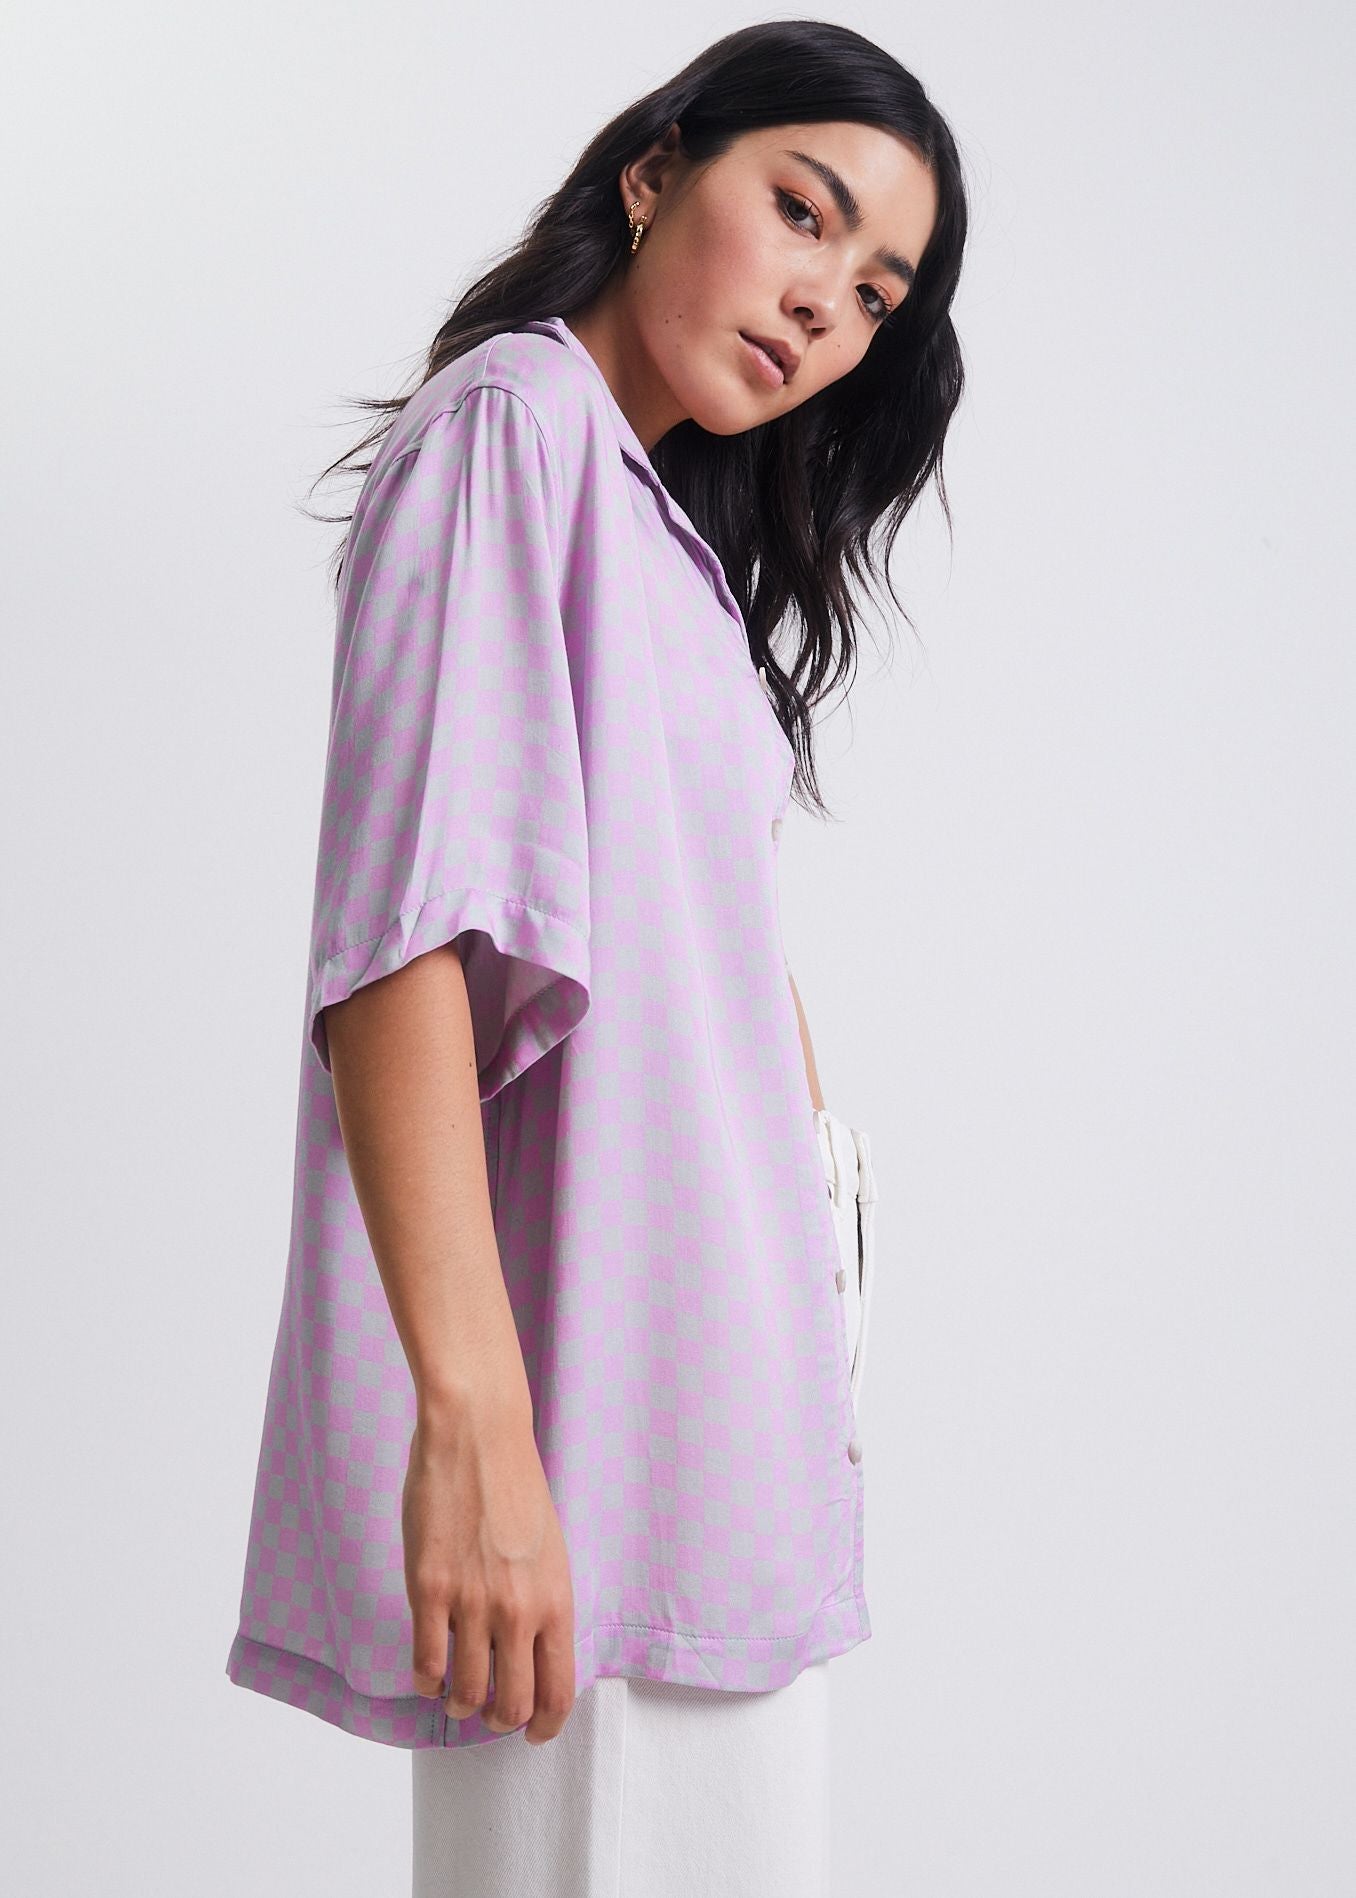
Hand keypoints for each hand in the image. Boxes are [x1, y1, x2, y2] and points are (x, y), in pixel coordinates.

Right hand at [403, 1394, 576, 1744]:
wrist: (477, 1437)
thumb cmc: (515, 1486)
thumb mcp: (551, 1551)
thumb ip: (544, 1605)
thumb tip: (533, 1654)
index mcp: (556, 1601)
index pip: (558, 1693)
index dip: (544, 1726)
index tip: (532, 1733)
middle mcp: (518, 1611)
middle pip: (511, 1705)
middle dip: (499, 1719)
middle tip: (489, 1711)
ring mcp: (472, 1603)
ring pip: (466, 1693)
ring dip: (460, 1703)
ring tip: (455, 1692)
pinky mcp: (429, 1589)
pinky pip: (425, 1663)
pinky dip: (426, 1680)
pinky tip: (428, 1671)